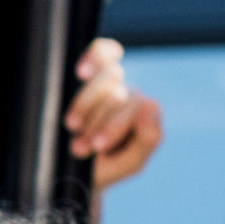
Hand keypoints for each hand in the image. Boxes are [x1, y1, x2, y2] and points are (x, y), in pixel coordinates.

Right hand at [66, 39, 165, 188]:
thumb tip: (152, 105)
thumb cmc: (106, 167)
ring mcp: (111, 82)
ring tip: (72, 127)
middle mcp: (130, 95)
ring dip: (85, 104)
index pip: (140, 106)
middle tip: (80, 149)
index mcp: (146, 114)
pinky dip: (94, 56)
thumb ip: (148, 139)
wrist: (77, 172)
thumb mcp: (129, 163)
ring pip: (107, 76)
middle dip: (96, 123)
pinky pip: (102, 51)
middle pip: (118, 95)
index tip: (96, 146)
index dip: (113, 125)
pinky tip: (83, 71)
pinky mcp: (90, 72)